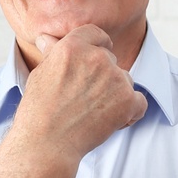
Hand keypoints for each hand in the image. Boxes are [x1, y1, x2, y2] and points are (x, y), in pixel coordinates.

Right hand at [17, 24, 146, 162]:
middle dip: (103, 77)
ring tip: (93, 113)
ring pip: (125, 80)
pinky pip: (139, 102)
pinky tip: (110, 122)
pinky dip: (129, 113)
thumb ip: (52, 54)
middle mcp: (97, 58)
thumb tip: (46, 38)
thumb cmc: (38, 110)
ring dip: (116, 95)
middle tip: (84, 99)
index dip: (95, 49)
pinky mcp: (128, 100)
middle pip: (111, 60)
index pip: (97, 34)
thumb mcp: (40, 74)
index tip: (88, 66)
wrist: (47, 143)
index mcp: (73, 47)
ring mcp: (115, 78)